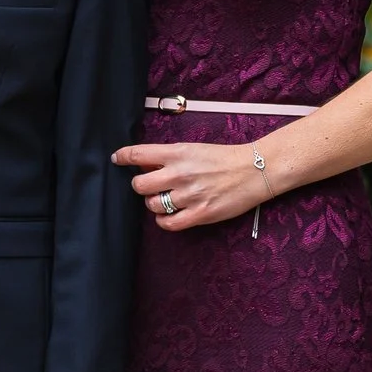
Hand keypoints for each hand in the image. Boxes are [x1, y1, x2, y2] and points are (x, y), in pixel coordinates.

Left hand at [114, 141, 272, 230]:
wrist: (255, 170)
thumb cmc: (224, 158)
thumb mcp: (193, 148)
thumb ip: (167, 157)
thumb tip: (143, 163)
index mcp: (177, 153)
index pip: (138, 154)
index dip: (122, 156)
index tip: (116, 159)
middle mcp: (180, 174)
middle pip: (139, 185)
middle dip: (141, 185)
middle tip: (151, 185)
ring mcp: (189, 195)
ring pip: (152, 205)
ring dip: (154, 203)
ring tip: (166, 199)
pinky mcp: (200, 213)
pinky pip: (169, 223)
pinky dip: (164, 221)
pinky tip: (169, 215)